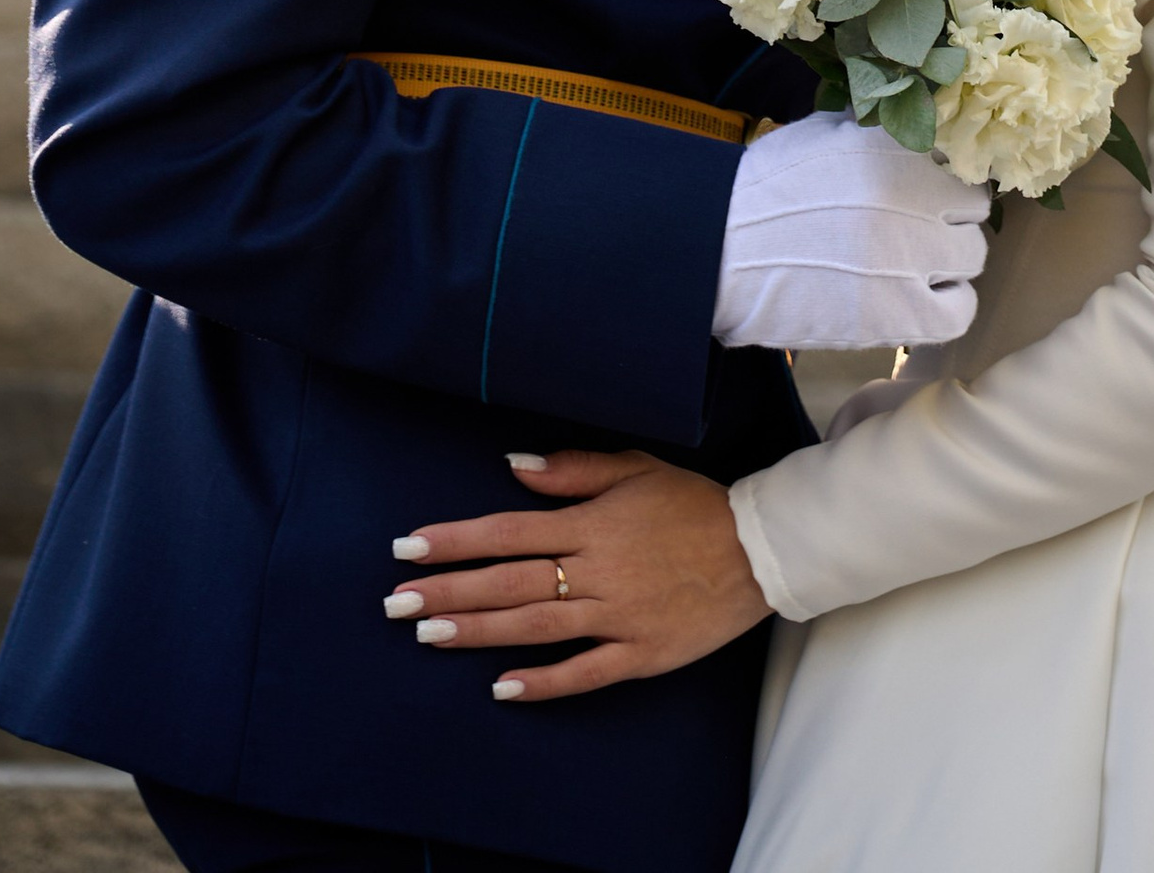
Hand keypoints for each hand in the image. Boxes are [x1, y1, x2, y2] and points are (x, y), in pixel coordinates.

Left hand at [384, 449, 765, 701]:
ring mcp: (617, 615)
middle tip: (395, 602)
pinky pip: (584, 672)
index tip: (408, 548)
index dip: (456, 540)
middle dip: (448, 591)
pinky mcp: (639, 653)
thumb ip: (572, 470)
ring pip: (535, 626)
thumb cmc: (692, 502)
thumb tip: (512, 466)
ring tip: (428, 634)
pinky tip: (501, 688)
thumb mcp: (635, 468)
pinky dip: (543, 681)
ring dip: (478, 632)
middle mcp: (597, 569)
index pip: (509, 531)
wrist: (758, 548)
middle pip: (509, 582)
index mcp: (592, 522)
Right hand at [711, 109, 988, 354]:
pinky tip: (917, 303)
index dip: (944, 178)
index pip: (962, 157)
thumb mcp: (822, 132)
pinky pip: (960, 310)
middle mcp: (914, 196)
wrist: (720, 251)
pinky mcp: (900, 313)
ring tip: (910, 269)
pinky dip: (946, 306)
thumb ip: (874, 126)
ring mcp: (912, 255)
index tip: (927, 192)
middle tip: (915, 232)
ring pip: (972, 256)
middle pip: (973, 208)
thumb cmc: (765, 190)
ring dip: (947, 261)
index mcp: (896, 146)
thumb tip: (910, 113)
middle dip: (948, 218)